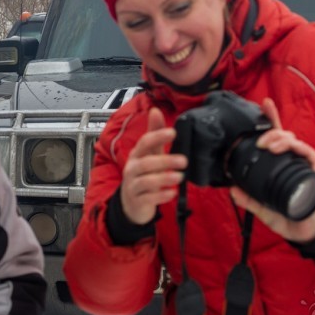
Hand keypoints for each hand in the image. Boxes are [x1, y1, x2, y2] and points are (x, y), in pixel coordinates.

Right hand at [120, 107, 187, 224]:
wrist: (131, 203)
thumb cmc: (142, 175)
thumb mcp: (148, 154)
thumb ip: (154, 134)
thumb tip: (155, 111)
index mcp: (136, 155)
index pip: (144, 143)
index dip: (157, 136)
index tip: (173, 132)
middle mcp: (132, 169)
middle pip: (146, 163)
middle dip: (165, 161)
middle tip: (184, 161)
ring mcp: (133, 186)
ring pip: (146, 181)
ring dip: (164, 178)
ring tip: (180, 177)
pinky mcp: (137, 201)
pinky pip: (148, 198)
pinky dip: (161, 195)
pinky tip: (172, 193)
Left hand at [229, 98, 314, 242]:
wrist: (302, 231)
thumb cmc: (284, 215)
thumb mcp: (261, 207)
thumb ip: (248, 199)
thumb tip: (232, 190)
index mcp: (278, 163)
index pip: (274, 138)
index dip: (270, 119)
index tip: (264, 104)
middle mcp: (290, 160)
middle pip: (283, 134)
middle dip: (272, 130)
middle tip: (260, 141)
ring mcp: (301, 164)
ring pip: (294, 141)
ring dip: (281, 139)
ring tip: (269, 145)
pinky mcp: (312, 171)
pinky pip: (308, 153)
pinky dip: (298, 148)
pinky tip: (288, 149)